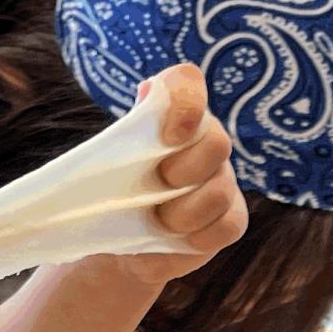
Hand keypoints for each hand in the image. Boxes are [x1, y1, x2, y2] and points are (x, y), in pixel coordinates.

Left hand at [120, 66, 250, 284]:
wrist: (117, 247)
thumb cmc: (109, 199)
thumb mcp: (102, 167)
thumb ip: (123, 133)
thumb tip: (147, 92)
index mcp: (170, 116)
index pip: (188, 84)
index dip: (186, 103)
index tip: (169, 136)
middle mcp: (202, 141)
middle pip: (216, 141)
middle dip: (183, 170)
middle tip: (158, 186)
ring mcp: (221, 179)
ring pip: (221, 188)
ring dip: (185, 212)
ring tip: (160, 222)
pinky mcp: (229, 217)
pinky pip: (229, 224)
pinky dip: (203, 235)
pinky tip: (181, 239)